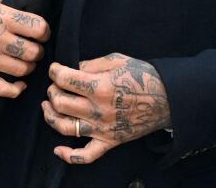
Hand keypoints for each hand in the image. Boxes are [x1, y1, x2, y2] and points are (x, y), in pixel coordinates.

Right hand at [0, 0, 49, 97]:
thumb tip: (30, 2)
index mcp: (1, 16)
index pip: (38, 28)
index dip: (44, 32)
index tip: (42, 34)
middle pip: (32, 52)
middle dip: (38, 51)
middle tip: (34, 49)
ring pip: (21, 70)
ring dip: (29, 67)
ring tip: (26, 62)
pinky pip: (2, 89)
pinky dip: (15, 90)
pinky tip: (20, 84)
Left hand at [42, 53, 170, 164]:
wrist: (167, 98)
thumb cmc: (143, 76)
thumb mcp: (117, 60)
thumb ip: (91, 64)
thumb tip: (71, 68)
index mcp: (99, 86)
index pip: (64, 79)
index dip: (54, 70)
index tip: (54, 68)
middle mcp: (98, 110)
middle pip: (60, 102)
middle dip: (52, 91)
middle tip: (55, 85)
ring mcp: (102, 129)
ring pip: (65, 127)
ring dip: (50, 116)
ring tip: (48, 107)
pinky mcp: (109, 142)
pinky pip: (85, 156)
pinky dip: (68, 156)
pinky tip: (57, 149)